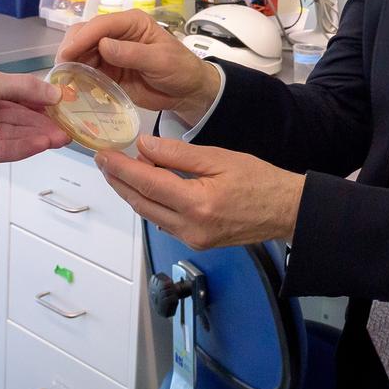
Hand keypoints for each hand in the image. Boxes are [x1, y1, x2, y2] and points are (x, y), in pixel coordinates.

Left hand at [0, 64, 68, 171]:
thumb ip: (24, 89)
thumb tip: (55, 92)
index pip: (18, 94)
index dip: (41, 99)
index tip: (65, 103)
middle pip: (19, 117)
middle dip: (45, 120)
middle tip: (71, 124)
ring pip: (14, 134)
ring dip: (39, 135)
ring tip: (65, 136)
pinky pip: (3, 151)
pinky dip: (24, 147)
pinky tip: (44, 143)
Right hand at [57, 11, 220, 124]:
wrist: (187, 92)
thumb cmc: (180, 69)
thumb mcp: (161, 61)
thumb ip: (133, 53)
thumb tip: (103, 45)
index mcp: (132, 23)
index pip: (101, 25)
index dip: (82, 38)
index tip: (67, 54)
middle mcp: (118, 34)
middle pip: (85, 34)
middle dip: (71, 48)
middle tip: (62, 69)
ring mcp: (111, 52)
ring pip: (81, 52)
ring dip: (71, 64)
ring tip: (64, 80)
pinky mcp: (108, 70)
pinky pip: (87, 70)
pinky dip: (77, 76)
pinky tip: (72, 86)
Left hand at [96, 135, 304, 249]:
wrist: (285, 211)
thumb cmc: (259, 180)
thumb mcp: (219, 158)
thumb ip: (178, 153)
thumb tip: (144, 146)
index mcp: (196, 203)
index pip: (147, 183)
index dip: (121, 168)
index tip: (103, 154)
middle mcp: (189, 227)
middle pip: (141, 202)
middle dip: (118, 181)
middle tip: (103, 160)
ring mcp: (191, 238)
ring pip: (148, 214)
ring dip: (131, 192)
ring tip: (119, 170)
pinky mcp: (195, 242)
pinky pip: (162, 221)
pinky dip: (149, 202)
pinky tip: (146, 185)